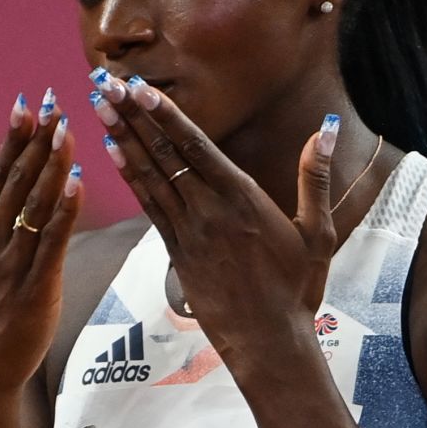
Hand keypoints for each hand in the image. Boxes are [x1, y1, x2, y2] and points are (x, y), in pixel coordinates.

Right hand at [0, 90, 83, 392]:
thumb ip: (18, 221)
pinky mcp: (36, 283)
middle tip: (52, 100)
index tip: (27, 101)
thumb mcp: (1, 257)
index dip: (15, 135)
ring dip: (50, 162)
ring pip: (34, 202)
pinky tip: (76, 180)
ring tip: (65, 127)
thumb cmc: (3, 307)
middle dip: (35, 137)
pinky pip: (52, 239)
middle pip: (17, 178)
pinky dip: (64, 207)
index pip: (2, 172)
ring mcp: (14, 260)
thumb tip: (40, 183)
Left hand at [88, 71, 338, 358]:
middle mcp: (210, 210)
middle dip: (133, 116)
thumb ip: (315, 177)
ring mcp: (189, 232)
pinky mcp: (176, 253)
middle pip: (165, 154)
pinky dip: (129, 178)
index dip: (166, 115)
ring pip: (150, 176)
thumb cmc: (297, 288)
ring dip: (122, 139)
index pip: (197, 145)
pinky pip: (148, 207)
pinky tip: (111, 153)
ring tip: (99, 108)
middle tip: (105, 84)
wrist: (269, 343)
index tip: (140, 88)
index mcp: (242, 198)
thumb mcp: (317, 232)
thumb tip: (327, 128)